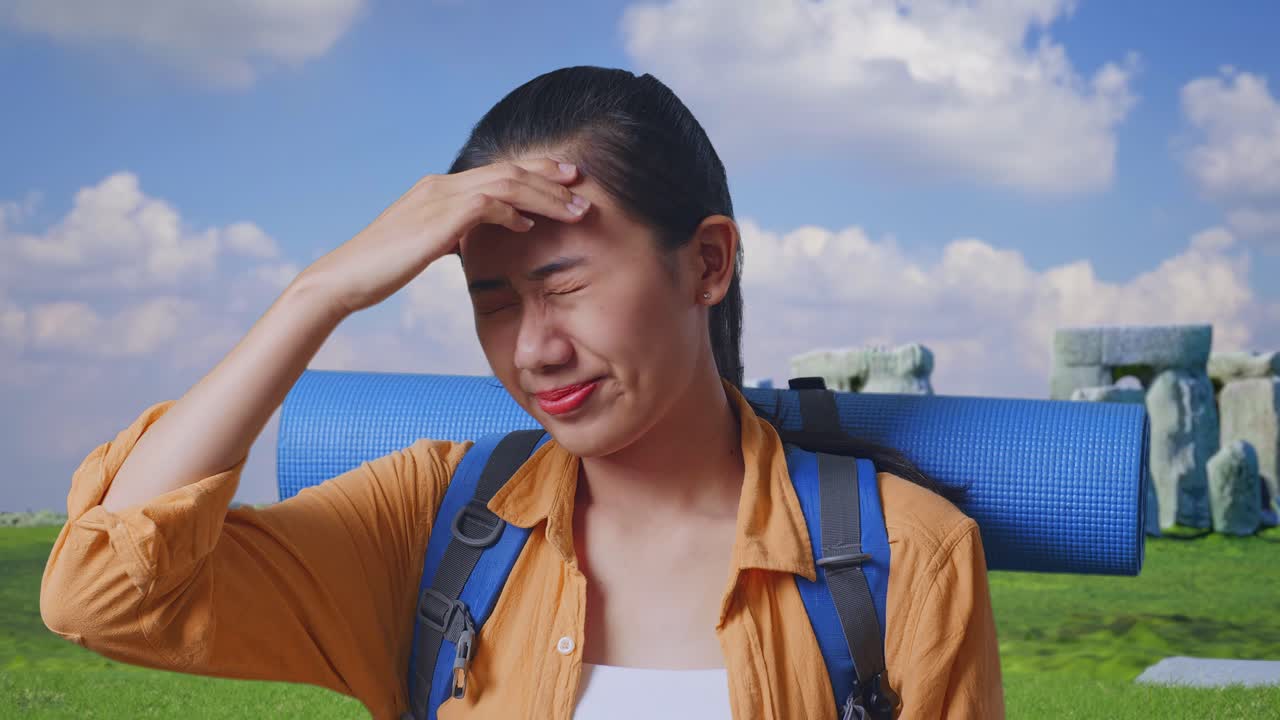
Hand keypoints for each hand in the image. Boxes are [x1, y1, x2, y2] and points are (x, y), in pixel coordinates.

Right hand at [297, 157, 590, 316]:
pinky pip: (485, 205)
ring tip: (575, 210)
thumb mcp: (423, 245)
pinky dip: (512, 211)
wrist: (343, 278)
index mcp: (439, 188)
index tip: (566, 180)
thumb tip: (473, 239)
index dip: (536, 173)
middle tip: (583, 185)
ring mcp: (437, 198)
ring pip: (506, 183)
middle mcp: (440, 185)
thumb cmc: (381, 269)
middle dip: (550, 177)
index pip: (497, 171)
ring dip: (545, 195)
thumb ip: (450, 235)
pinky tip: (529, 226)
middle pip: (509, 169)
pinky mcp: (437, 219)